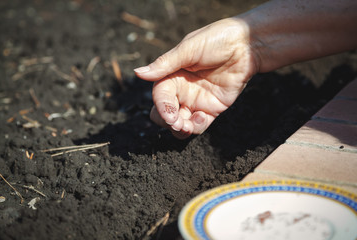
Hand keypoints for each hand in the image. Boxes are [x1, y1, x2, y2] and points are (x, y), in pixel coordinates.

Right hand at [135, 18, 259, 138]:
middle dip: (168, 121)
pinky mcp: (212, 109)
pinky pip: (199, 125)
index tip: (169, 114)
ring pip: (180, 124)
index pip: (159, 97)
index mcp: (172, 75)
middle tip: (176, 122)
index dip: (162, 107)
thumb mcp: (189, 49)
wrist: (246, 46)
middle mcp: (181, 90)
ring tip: (186, 126)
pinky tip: (201, 117)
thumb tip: (137, 73)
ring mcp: (196, 101)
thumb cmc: (217, 40)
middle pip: (165, 114)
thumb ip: (165, 64)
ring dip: (180, 129)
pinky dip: (196, 127)